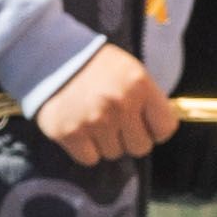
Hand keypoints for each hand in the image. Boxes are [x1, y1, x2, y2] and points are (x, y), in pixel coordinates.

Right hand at [32, 46, 173, 165]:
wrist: (51, 57)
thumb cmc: (95, 65)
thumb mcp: (128, 70)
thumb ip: (146, 97)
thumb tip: (158, 128)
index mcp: (139, 84)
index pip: (165, 128)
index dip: (155, 129)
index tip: (143, 123)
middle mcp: (120, 104)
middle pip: (140, 147)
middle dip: (129, 138)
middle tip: (115, 123)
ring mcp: (94, 120)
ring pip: (114, 153)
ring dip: (105, 142)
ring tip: (93, 120)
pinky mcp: (69, 133)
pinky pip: (89, 159)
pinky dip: (85, 149)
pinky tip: (80, 129)